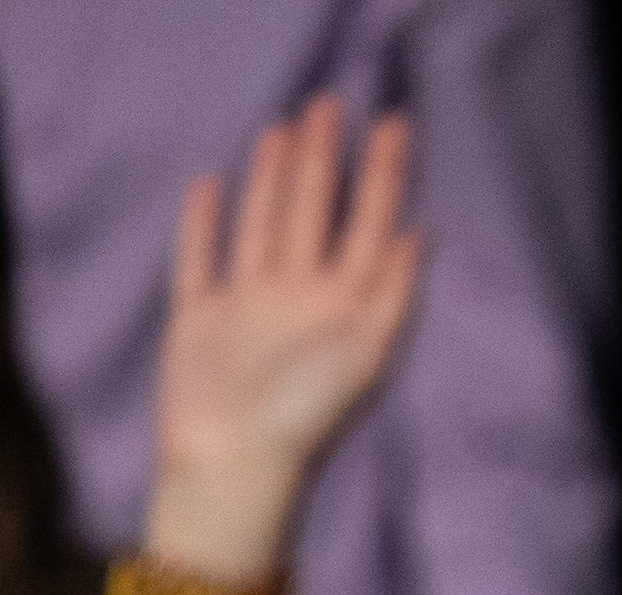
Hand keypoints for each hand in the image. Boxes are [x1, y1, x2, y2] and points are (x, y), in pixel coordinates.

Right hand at [139, 98, 425, 594]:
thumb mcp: (368, 351)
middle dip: (324, 160)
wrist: (235, 463)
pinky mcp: (199, 318)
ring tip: (283, 130)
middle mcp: (300, 299)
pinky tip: (208, 185)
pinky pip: (200, 258)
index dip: (384, 174)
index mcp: (346, 306)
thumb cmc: (307, 415)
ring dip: (273, 178)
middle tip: (330, 103)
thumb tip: (422, 231)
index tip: (396, 124)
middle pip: (314, 212)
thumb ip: (395, 292)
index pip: (370, 224)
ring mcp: (248, 306)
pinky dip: (203, 223)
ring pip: (263, 224)